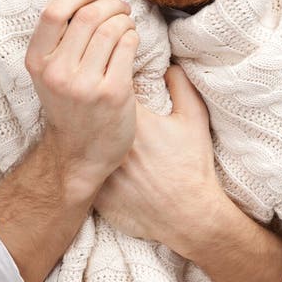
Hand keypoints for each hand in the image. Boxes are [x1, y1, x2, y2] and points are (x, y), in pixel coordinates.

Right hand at [24, 0, 138, 185]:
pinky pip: (128, 46)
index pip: (54, 13)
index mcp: (37, 62)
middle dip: (111, 3)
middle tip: (120, 6)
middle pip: (89, 16)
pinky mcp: (113, 93)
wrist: (79, 154)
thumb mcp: (53, 67)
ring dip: (125, 19)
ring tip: (125, 25)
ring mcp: (86, 85)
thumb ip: (60, 27)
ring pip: (112, 29)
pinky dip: (133, 37)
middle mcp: (58, 73)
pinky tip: (130, 43)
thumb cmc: (69, 103)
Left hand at [92, 64, 223, 249]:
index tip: (116, 86)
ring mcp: (104, 171)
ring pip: (87, 146)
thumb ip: (181, 85)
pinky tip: (100, 164)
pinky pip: (87, 173)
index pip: (111, 91)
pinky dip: (93, 167)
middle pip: (95, 117)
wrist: (190, 215)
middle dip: (99, 112)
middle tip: (107, 112)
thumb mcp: (194, 119)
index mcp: (135, 121)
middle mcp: (113, 144)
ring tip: (100, 137)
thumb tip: (168, 66)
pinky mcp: (98, 194)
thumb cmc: (193, 165)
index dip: (112, 87)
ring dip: (92, 140)